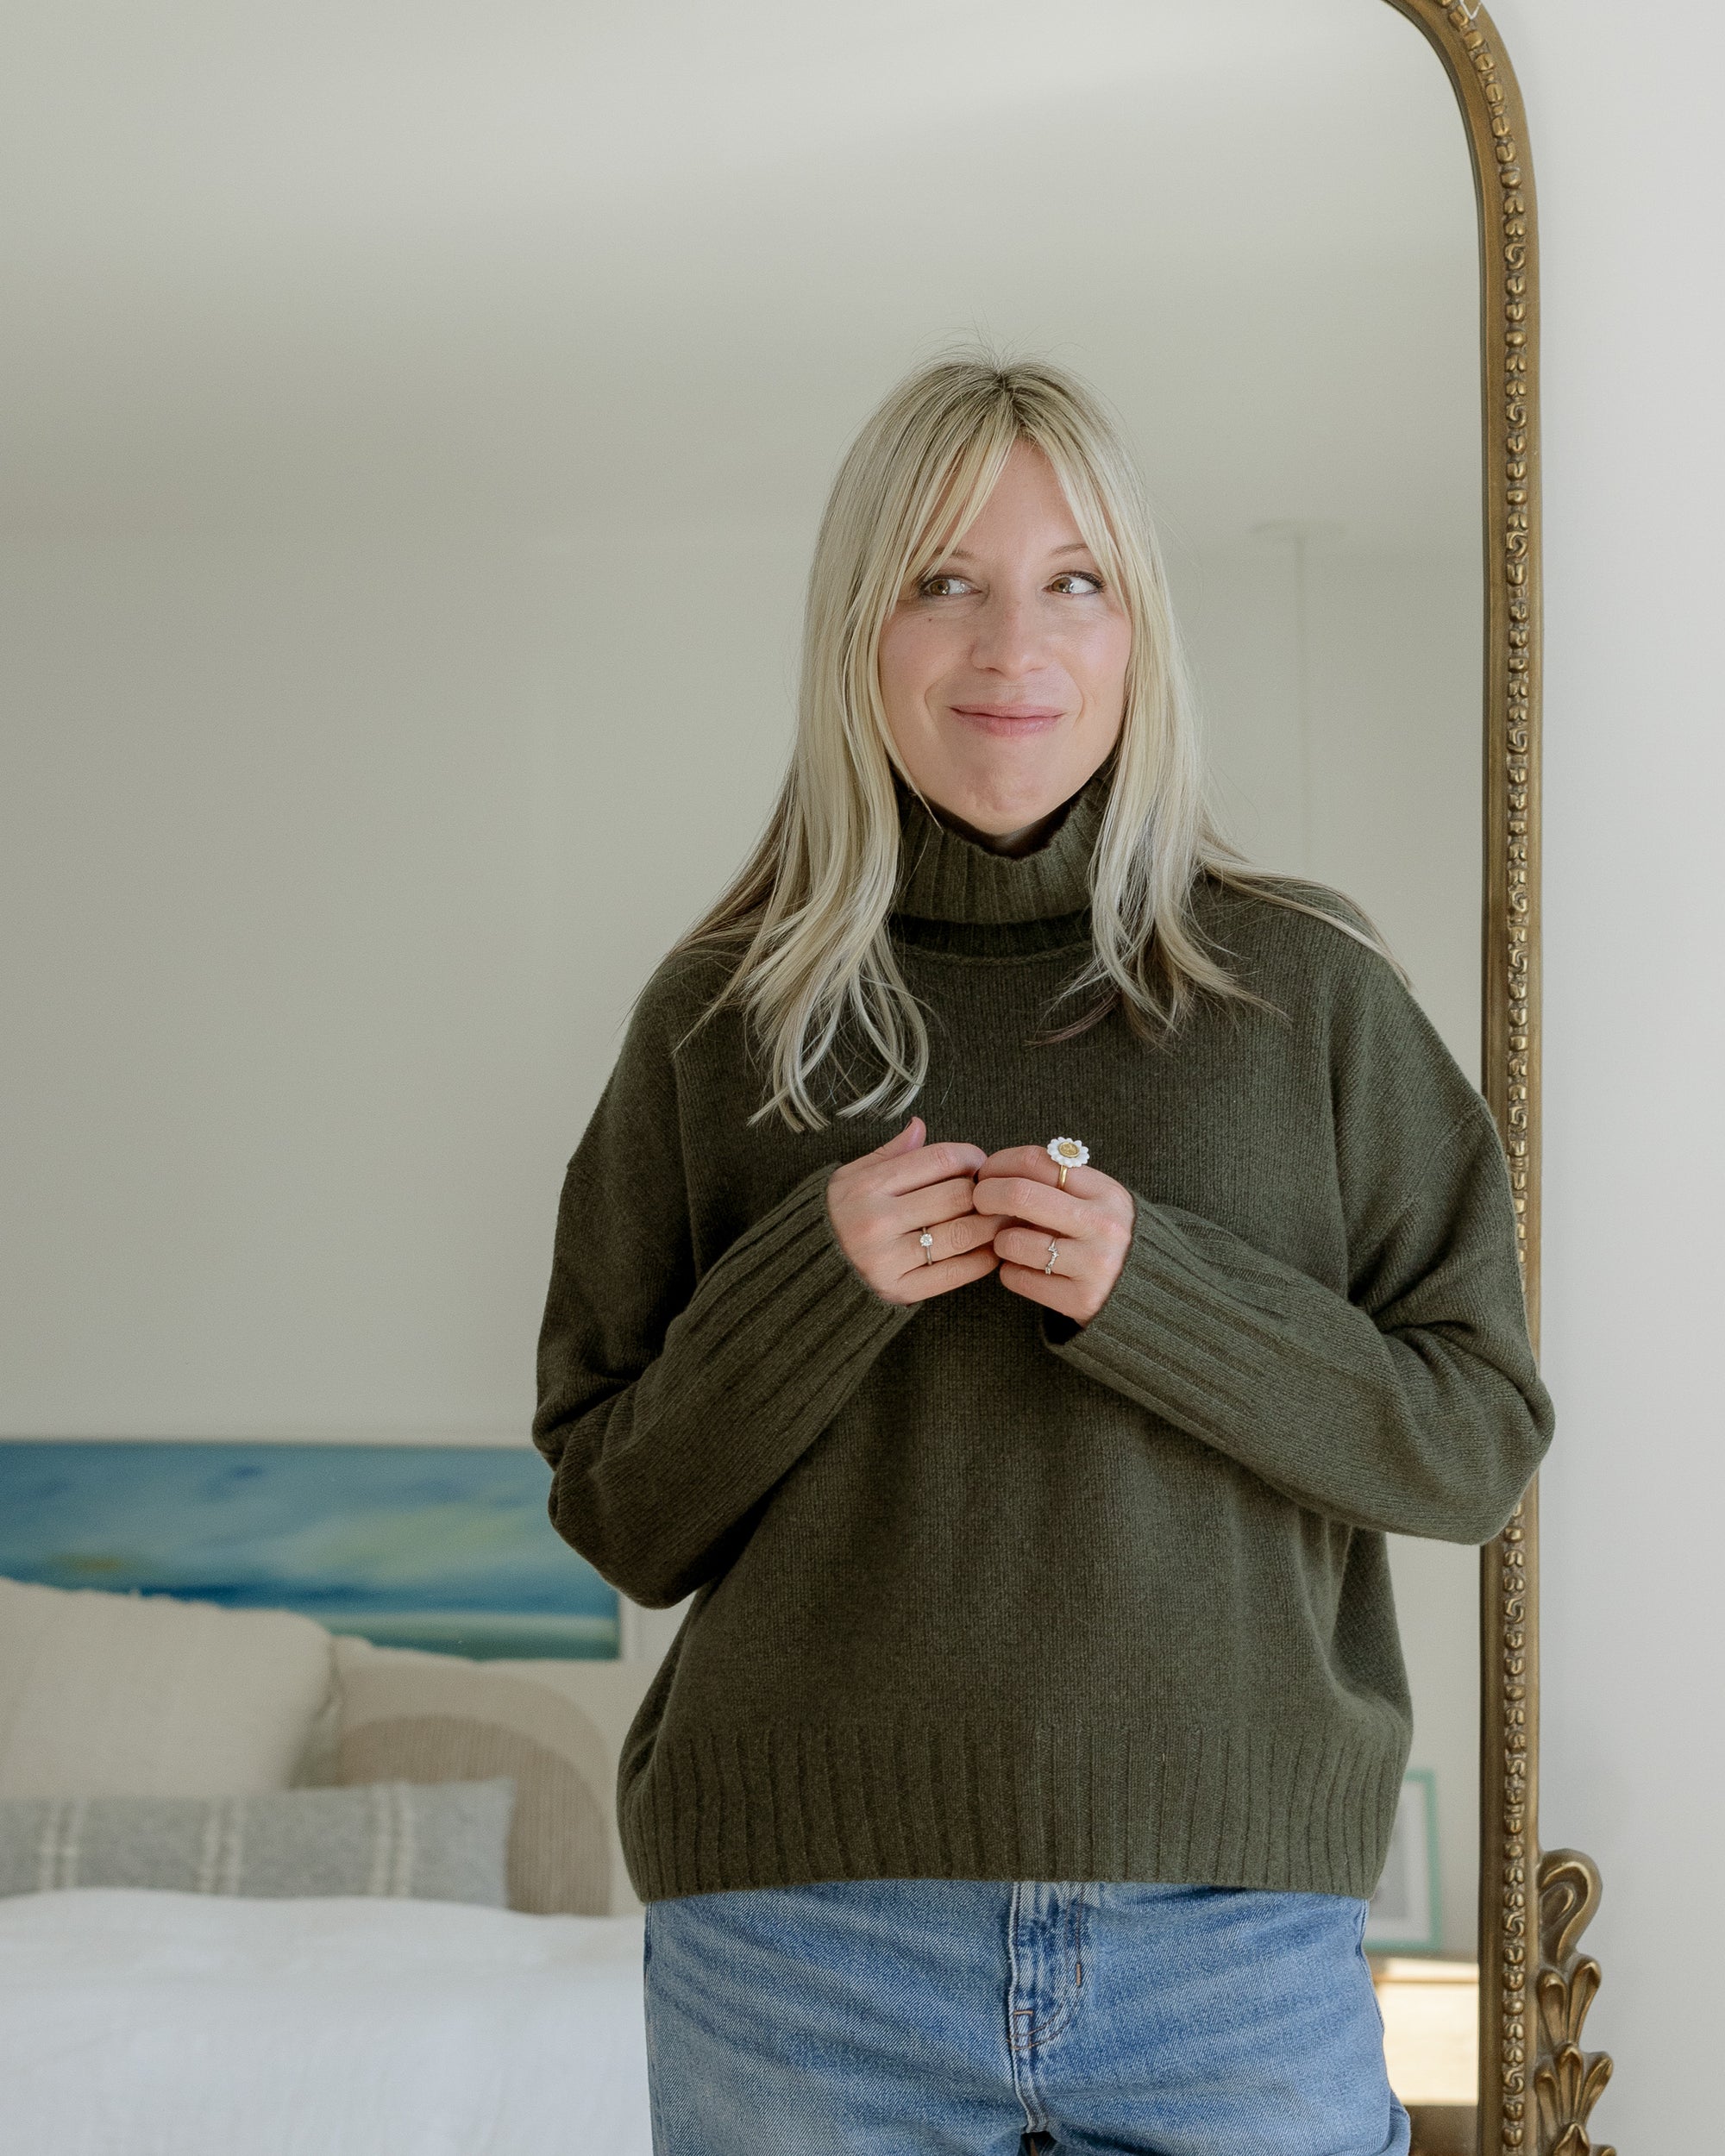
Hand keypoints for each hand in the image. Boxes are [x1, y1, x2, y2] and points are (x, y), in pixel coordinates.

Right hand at [825, 1117, 997, 1305]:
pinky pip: (955, 1273)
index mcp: (868, 1185)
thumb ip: (889, 1153)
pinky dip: (982, 1260)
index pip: (939, 1159)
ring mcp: (888, 1258)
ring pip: (962, 1234)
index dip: (971, 1157)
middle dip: (985, 1192)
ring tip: (1000, 1219)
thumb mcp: (851, 1176)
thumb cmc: (836, 1216)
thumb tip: (920, 1125)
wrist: (807, 1271)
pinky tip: (988, 1250)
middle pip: (957, 1195)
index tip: (979, 1164)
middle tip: (995, 1194)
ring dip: (991, 1225)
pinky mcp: (898, 1290)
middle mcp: (877, 1220)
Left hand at [972, 1144, 1135, 1324]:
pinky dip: (1010, 1271)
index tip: (987, 1173)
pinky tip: (1025, 1269)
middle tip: (978, 1202)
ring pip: (1013, 1242)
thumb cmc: (1104, 1238)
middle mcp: (1103, 1225)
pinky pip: (1017, 1278)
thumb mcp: (1098, 1202)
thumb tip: (996, 1170)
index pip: (1037, 1161)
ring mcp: (1094, 1264)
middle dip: (986, 1195)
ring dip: (999, 1241)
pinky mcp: (1081, 1300)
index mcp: (1106, 1192)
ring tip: (1010, 1243)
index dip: (1000, 1163)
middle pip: (1020, 1195)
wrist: (1146, 1294)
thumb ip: (1059, 1183)